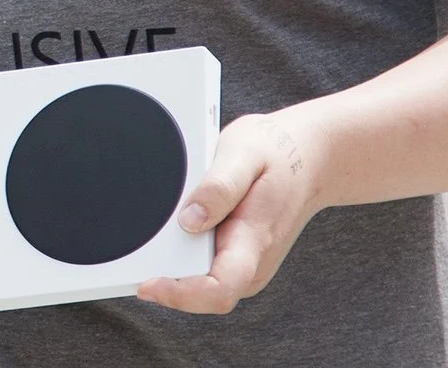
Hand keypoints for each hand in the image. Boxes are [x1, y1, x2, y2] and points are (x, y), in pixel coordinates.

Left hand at [137, 109, 327, 314]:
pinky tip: (174, 230)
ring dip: (174, 266)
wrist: (309, 157)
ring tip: (156, 231)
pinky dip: (185, 256)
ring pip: (202, 282)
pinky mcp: (239, 256)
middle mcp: (252, 262)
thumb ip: (218, 187)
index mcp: (255, 240)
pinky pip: (206, 267)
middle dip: (167, 277)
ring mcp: (246, 263)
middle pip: (202, 292)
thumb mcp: (245, 152)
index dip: (180, 295)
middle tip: (139, 244)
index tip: (147, 283)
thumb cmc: (277, 152)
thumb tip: (187, 220)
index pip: (219, 289)